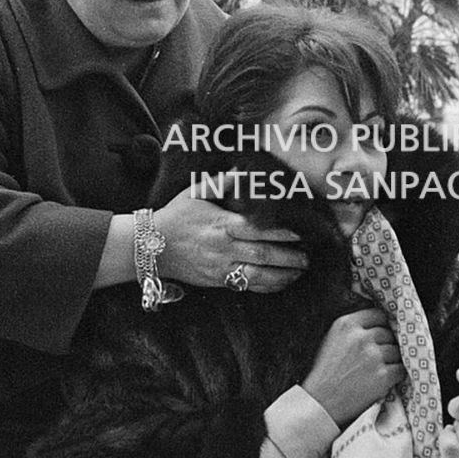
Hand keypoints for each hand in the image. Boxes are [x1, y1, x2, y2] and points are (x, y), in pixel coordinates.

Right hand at [153, 187, 306, 292]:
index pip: (257, 229)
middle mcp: (223, 247)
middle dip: (288, 257)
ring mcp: (220, 267)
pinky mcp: (217, 281)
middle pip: (262, 254)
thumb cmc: (176, 215)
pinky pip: (245, 286)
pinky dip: (265, 286)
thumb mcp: (196, 192)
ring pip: (257, 275)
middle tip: (307, 257)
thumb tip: (242, 171)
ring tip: (299, 272)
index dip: (280, 232)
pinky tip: (280, 283)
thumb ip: (222, 182)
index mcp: (221, 224)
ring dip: (281, 275)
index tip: (299, 233)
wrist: (151, 246)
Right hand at [301, 307, 404, 427]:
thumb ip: (353, 328)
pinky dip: (395, 376)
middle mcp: (361, 337)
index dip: (380, 326)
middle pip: (389, 334)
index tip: (378, 336)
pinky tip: (382, 381)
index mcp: (346, 324)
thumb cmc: (325, 373)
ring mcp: (373, 356)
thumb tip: (379, 322)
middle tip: (375, 359)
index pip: (378, 314)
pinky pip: (401, 369)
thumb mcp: (332, 339)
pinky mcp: (383, 376)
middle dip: (385, 345)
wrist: (321, 403)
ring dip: (392, 361)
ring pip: (397, 351)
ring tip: (376, 371)